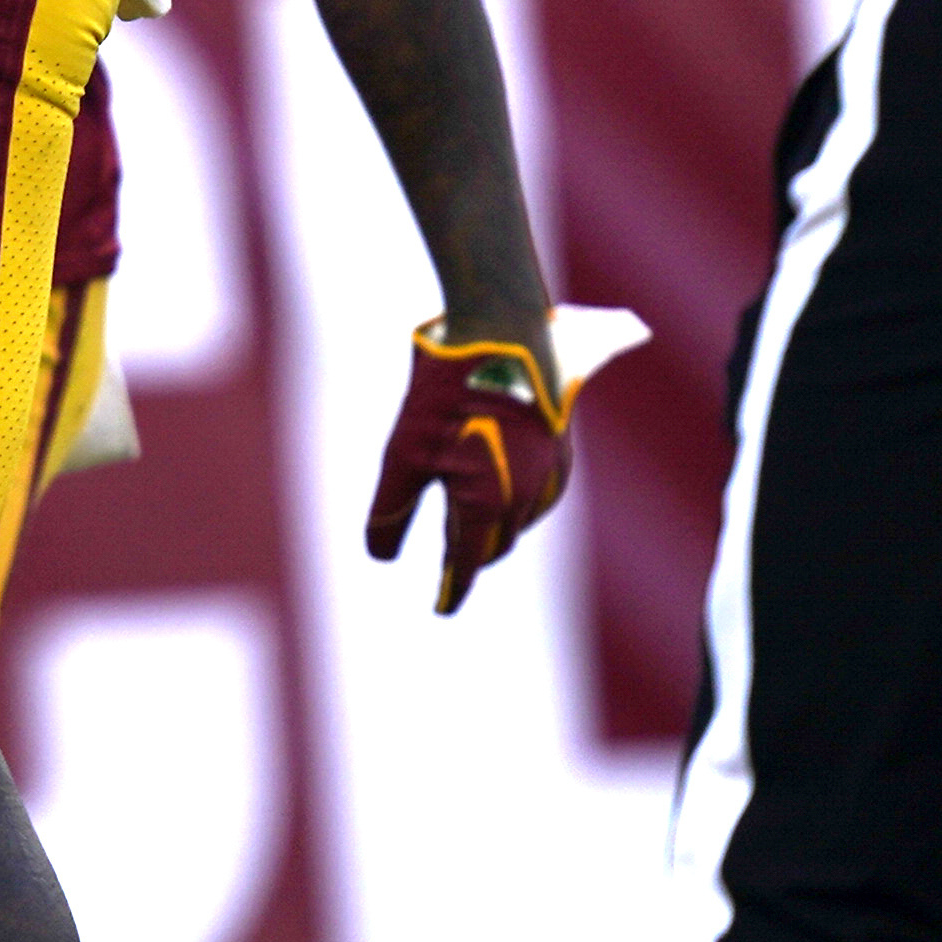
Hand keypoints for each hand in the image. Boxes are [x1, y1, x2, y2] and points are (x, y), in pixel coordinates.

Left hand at [364, 321, 583, 615]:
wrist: (502, 333)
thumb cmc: (446, 393)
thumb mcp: (404, 453)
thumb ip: (391, 511)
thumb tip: (380, 556)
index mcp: (489, 506)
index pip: (468, 562)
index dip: (453, 587)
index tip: (443, 607)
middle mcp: (528, 498)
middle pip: (496, 544)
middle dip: (473, 557)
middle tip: (450, 566)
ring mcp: (551, 473)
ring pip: (520, 520)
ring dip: (497, 530)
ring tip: (471, 531)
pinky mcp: (560, 448)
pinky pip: (539, 493)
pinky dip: (517, 503)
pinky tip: (503, 490)